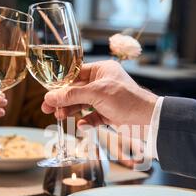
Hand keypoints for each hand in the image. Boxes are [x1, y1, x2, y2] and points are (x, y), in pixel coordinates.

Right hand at [42, 60, 157, 129]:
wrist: (147, 120)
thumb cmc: (126, 100)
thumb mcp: (96, 93)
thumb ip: (72, 95)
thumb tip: (50, 97)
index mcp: (102, 71)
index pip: (76, 74)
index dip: (61, 84)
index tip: (48, 93)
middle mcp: (103, 83)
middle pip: (77, 91)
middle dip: (63, 100)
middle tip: (47, 109)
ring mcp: (106, 99)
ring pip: (82, 104)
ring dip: (71, 111)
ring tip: (60, 117)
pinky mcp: (109, 114)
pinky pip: (92, 117)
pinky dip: (86, 121)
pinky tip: (82, 125)